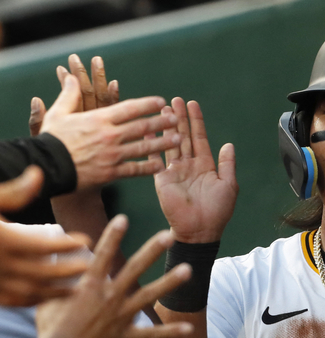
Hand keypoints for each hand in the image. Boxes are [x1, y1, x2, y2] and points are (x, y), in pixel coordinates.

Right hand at [0, 166, 89, 306]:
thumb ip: (13, 191)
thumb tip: (39, 173)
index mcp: (2, 240)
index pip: (44, 246)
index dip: (68, 245)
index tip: (86, 239)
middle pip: (42, 272)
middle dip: (68, 270)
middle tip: (89, 266)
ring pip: (28, 292)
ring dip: (54, 292)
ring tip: (75, 288)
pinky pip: (10, 301)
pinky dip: (30, 301)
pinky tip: (43, 296)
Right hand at [17, 215, 191, 337]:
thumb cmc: (52, 327)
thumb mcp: (50, 297)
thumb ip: (61, 276)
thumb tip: (59, 255)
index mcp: (91, 286)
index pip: (102, 256)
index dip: (112, 237)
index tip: (123, 218)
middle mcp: (109, 297)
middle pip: (134, 269)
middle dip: (152, 251)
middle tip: (169, 235)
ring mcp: (120, 316)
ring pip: (148, 296)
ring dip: (169, 283)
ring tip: (188, 270)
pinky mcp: (125, 336)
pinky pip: (151, 335)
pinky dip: (170, 333)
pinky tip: (189, 328)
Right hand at [29, 61, 180, 190]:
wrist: (46, 168)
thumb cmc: (51, 140)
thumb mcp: (58, 114)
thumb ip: (68, 95)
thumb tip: (69, 77)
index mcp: (99, 119)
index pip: (129, 108)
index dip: (147, 104)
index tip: (161, 102)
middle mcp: (109, 136)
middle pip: (141, 127)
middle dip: (161, 122)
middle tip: (176, 120)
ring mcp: (112, 155)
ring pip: (143, 148)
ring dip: (162, 143)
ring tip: (177, 140)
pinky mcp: (111, 173)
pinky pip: (134, 170)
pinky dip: (149, 168)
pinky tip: (161, 166)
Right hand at [152, 98, 237, 242]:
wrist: (200, 230)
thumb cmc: (217, 211)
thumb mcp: (228, 185)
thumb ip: (227, 164)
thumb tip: (229, 145)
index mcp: (205, 165)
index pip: (200, 138)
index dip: (196, 121)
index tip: (193, 104)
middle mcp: (189, 165)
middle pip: (183, 136)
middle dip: (180, 118)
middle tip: (175, 100)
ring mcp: (174, 171)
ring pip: (170, 143)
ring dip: (166, 126)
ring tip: (163, 109)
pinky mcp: (162, 179)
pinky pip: (156, 159)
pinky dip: (151, 144)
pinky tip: (147, 130)